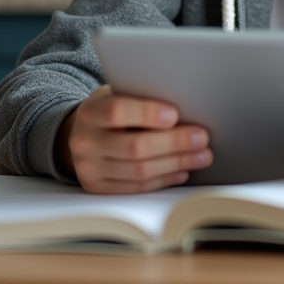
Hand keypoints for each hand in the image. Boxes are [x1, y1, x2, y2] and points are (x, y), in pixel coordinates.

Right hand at [55, 86, 212, 193]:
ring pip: (139, 171)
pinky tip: (182, 170)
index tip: (175, 114)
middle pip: (135, 147)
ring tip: (201, 156)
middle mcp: (85, 142)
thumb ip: (141, 100)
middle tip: (201, 138)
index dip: (147, 113)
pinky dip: (163, 179)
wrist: (82, 134)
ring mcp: (89, 169)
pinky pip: (136, 188)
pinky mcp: (99, 188)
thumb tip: (184, 110)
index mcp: (90, 112)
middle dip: (174, 143)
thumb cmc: (111, 111)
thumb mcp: (118, 95)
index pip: (117, 112)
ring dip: (176, 163)